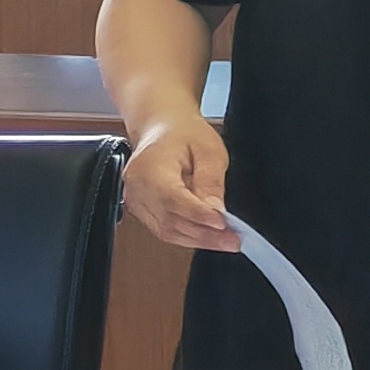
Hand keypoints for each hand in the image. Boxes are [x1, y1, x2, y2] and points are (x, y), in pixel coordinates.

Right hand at [126, 113, 238, 251]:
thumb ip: (211, 181)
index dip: (199, 216)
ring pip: (167, 231)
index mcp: (150, 169)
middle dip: (204, 235)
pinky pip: (164, 230)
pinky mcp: (142, 210)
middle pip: (169, 221)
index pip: (173, 201)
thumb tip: (216, 210)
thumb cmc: (183, 134)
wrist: (162, 128)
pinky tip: (210, 237)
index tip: (223, 225)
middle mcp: (137, 189)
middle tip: (233, 240)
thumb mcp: (209, 150)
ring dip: (198, 240)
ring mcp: (136, 201)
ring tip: (226, 241)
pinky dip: (188, 237)